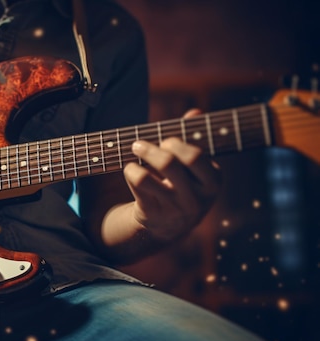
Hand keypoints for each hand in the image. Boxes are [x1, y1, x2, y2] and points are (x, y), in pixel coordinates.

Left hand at [123, 111, 221, 241]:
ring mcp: (174, 208)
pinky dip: (130, 171)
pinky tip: (131, 169)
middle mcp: (197, 198)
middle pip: (168, 163)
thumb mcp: (193, 166)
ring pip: (147, 177)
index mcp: (213, 181)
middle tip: (139, 144)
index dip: (177, 144)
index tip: (165, 141)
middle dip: (151, 149)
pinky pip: (136, 186)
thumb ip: (194, 138)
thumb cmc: (182, 184)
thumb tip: (196, 112)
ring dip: (138, 160)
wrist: (168, 225)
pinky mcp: (153, 214)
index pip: (195, 156)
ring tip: (134, 152)